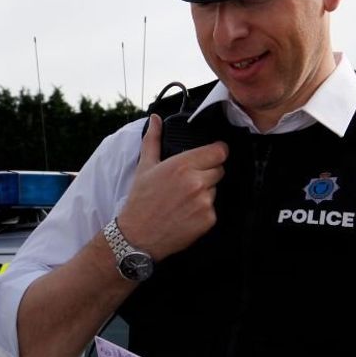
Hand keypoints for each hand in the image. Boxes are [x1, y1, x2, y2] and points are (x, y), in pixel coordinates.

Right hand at [116, 114, 226, 261]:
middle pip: (219, 170)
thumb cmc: (140, 201)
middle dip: (207, 174)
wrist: (136, 237)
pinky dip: (203, 212)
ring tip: (183, 201)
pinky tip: (186, 215)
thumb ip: (153, 140)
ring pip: (216, 190)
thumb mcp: (144, 167)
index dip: (214, 154)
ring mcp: (204, 202)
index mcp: (182, 165)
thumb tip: (155, 119)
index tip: (207, 159)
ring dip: (205, 193)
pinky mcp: (208, 220)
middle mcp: (196, 182)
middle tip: (187, 184)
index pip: (219, 151)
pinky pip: (213, 209)